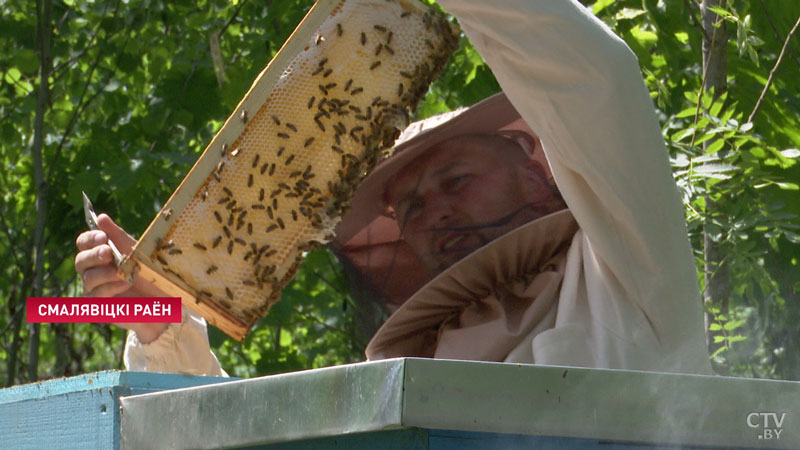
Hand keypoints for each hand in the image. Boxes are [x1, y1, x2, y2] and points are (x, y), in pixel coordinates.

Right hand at [75, 213, 168, 342]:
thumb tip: (100, 217)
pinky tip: (125, 283)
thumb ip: (117, 235)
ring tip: (123, 272)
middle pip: (81, 260)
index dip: (89, 238)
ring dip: (106, 273)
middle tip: (108, 253)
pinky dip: (110, 287)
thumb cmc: (149, 272)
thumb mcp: (136, 250)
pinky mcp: (100, 306)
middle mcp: (93, 271)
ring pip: (88, 278)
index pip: (83, 243)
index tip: (102, 236)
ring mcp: (94, 289)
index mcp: (99, 254)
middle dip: (94, 255)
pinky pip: (96, 295)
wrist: (163, 298)